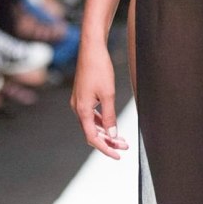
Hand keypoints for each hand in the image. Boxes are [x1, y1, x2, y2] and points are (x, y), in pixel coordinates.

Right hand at [70, 38, 129, 158]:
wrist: (91, 49)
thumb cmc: (100, 69)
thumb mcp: (108, 94)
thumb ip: (110, 116)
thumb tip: (112, 133)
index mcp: (82, 109)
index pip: (92, 137)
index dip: (105, 148)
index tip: (117, 155)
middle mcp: (77, 107)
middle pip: (91, 133)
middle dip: (108, 141)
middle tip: (124, 146)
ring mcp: (78, 102)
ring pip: (91, 124)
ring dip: (105, 132)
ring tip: (121, 137)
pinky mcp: (82, 96)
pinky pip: (91, 115)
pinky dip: (101, 122)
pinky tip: (111, 124)